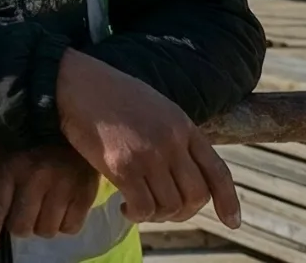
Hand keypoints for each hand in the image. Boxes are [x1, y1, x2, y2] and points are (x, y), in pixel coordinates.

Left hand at [0, 144, 99, 256]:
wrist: (70, 120)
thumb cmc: (29, 138)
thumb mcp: (3, 153)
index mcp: (11, 166)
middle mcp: (36, 178)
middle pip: (21, 226)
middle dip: (18, 226)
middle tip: (23, 213)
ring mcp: (63, 186)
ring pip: (46, 230)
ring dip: (41, 226)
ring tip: (44, 208)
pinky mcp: (86, 192)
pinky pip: (70, 228)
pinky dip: (63, 225)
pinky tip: (61, 209)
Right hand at [55, 49, 240, 227]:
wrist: (74, 83)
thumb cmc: (107, 94)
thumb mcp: (154, 107)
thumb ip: (172, 134)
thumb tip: (179, 167)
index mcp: (183, 126)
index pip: (218, 172)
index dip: (228, 201)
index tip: (232, 222)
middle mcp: (172, 142)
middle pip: (196, 195)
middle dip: (182, 212)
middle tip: (161, 212)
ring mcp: (149, 155)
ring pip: (170, 205)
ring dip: (157, 215)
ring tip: (138, 209)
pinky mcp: (122, 166)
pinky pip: (143, 207)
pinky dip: (137, 215)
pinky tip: (124, 208)